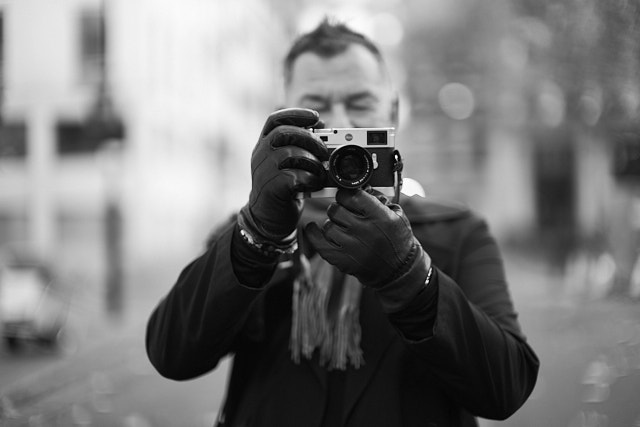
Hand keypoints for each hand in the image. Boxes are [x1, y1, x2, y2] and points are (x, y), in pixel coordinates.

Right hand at [240, 108, 327, 242]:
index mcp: (264, 144)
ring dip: (312, 162)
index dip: (296, 114)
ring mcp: (263, 171)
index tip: (316, 117)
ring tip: (321, 172)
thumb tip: (322, 130)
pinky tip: (314, 184)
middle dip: (309, 138)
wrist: (269, 218)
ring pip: (290, 154)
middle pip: (283, 133)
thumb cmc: (283, 188)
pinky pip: (294, 177)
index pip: (274, 120)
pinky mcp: (271, 188)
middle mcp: (260, 154)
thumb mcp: (288, 164)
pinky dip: (310, 179)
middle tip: (325, 150)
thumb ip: (300, 147)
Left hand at [305, 188, 421, 287]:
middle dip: (339, 207)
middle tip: (344, 211)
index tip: (348, 195)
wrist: (398, 270)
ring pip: (327, 225)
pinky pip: (318, 243)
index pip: (353, 195)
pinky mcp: (342, 260)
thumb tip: (360, 187)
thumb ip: (377, 199)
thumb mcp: (396, 214)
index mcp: (380, 217)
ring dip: (332, 223)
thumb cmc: (397, 240)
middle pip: (336, 209)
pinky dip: (313, 233)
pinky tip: (313, 227)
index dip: (347, 193)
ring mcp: (351, 247)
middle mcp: (364, 231)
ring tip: (341, 226)